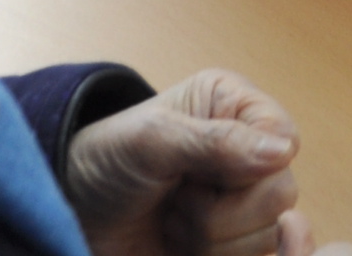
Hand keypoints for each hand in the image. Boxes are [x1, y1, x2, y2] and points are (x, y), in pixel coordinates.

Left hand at [66, 69, 310, 255]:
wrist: (65, 218)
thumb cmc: (102, 163)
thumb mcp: (150, 141)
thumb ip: (215, 141)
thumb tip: (283, 151)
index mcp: (236, 110)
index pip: (285, 141)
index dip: (252, 167)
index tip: (200, 174)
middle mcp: (248, 155)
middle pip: (280, 196)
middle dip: (219, 212)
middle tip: (176, 200)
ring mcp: (240, 205)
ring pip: (266, 238)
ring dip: (208, 241)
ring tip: (171, 221)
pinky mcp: (228, 246)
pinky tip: (181, 246)